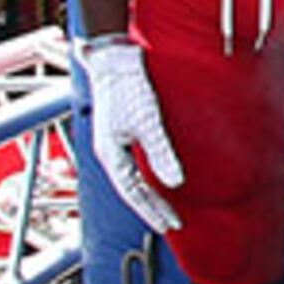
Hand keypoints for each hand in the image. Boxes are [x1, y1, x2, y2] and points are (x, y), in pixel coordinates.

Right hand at [77, 33, 183, 236]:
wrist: (113, 58)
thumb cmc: (126, 84)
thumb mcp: (148, 120)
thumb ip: (161, 152)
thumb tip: (174, 183)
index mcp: (110, 154)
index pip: (133, 193)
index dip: (152, 210)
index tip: (169, 225)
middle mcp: (109, 152)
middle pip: (131, 190)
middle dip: (152, 208)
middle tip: (172, 224)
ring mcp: (114, 143)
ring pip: (131, 179)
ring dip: (148, 194)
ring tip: (165, 209)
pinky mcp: (121, 133)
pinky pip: (132, 164)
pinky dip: (146, 177)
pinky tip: (157, 179)